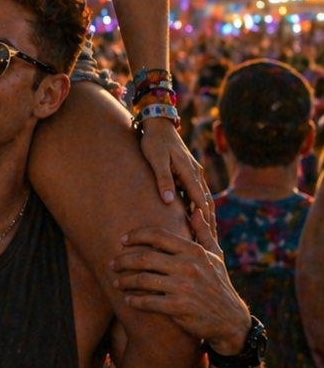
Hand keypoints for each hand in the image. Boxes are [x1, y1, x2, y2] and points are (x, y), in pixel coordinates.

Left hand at [110, 218, 250, 351]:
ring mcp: (184, 287)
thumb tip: (196, 209)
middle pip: (144, 257)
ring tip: (117, 283)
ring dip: (125, 281)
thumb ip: (204, 232)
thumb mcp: (216, 257)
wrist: (231, 321)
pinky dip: (135, 300)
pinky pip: (148, 301)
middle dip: (123, 260)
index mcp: (194, 251)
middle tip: (112, 263)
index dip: (136, 235)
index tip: (122, 240)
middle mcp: (189, 267)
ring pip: (143, 279)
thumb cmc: (218, 285)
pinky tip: (128, 300)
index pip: (157, 235)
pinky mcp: (180, 307)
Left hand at [139, 116, 214, 231]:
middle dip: (210, 221)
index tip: (207, 237)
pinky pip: (197, 192)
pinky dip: (200, 205)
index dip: (204, 219)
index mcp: (189, 173)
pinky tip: (198, 216)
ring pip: (204, 197)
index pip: (200, 201)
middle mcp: (196, 173)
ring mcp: (194, 172)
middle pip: (206, 202)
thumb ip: (163, 179)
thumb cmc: (154, 141)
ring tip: (209, 234)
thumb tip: (169, 201)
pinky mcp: (188, 171)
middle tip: (213, 243)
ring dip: (207, 214)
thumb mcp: (156, 159)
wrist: (157, 124)